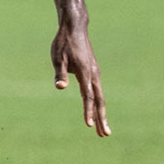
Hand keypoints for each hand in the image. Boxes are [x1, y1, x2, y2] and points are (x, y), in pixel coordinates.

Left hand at [52, 20, 107, 136]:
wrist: (74, 28)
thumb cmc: (64, 43)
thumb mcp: (58, 58)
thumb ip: (60, 73)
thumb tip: (60, 88)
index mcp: (85, 73)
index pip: (87, 96)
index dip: (88, 111)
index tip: (89, 125)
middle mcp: (94, 75)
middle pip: (99, 100)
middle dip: (101, 118)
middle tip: (104, 135)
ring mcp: (95, 73)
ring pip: (100, 97)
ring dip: (102, 113)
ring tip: (103, 129)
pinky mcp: (93, 72)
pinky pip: (97, 91)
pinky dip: (98, 103)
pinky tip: (97, 111)